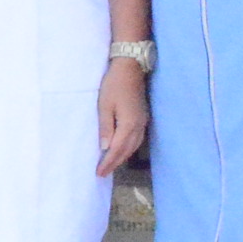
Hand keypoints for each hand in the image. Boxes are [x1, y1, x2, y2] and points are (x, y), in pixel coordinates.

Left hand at [96, 56, 149, 176]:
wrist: (130, 68)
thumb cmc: (113, 85)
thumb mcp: (104, 106)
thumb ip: (105, 128)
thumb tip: (105, 148)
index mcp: (128, 125)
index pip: (117, 150)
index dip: (108, 163)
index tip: (99, 173)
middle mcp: (138, 127)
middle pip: (127, 151)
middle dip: (115, 163)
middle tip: (103, 173)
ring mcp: (142, 122)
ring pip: (133, 146)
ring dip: (122, 157)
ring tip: (111, 164)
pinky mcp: (143, 118)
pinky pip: (137, 139)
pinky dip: (128, 148)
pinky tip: (122, 149)